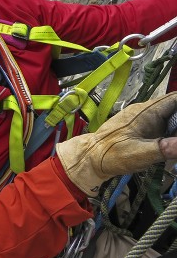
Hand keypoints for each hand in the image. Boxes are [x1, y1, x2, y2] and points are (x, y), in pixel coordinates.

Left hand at [56, 92, 176, 195]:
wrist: (89, 158)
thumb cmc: (111, 154)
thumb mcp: (140, 153)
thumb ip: (164, 148)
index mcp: (146, 112)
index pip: (175, 99)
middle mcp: (145, 112)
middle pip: (174, 108)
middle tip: (176, 138)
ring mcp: (142, 120)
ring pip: (168, 118)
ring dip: (175, 127)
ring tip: (173, 143)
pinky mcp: (139, 129)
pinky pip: (160, 126)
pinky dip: (169, 133)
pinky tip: (170, 146)